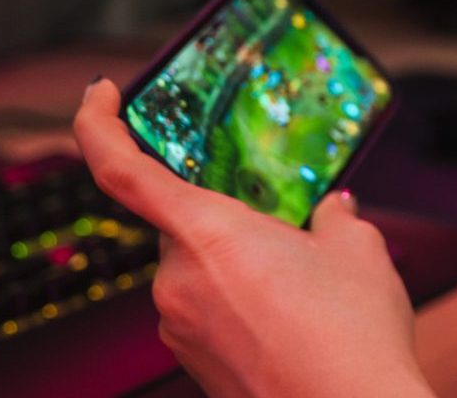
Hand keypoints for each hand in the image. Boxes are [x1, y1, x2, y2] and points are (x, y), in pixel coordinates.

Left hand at [73, 79, 433, 397]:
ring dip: (239, 267)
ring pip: (198, 272)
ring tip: (306, 288)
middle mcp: (176, 280)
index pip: (120, 167)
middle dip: (229, 222)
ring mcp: (180, 327)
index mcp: (206, 233)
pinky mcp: (193, 362)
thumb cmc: (350, 342)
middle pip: (182, 225)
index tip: (100, 95)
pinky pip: (208, 312)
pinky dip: (241, 305)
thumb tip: (332, 212)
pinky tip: (293, 319)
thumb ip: (335, 220)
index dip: (98, 123)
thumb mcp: (358, 252)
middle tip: (285, 230)